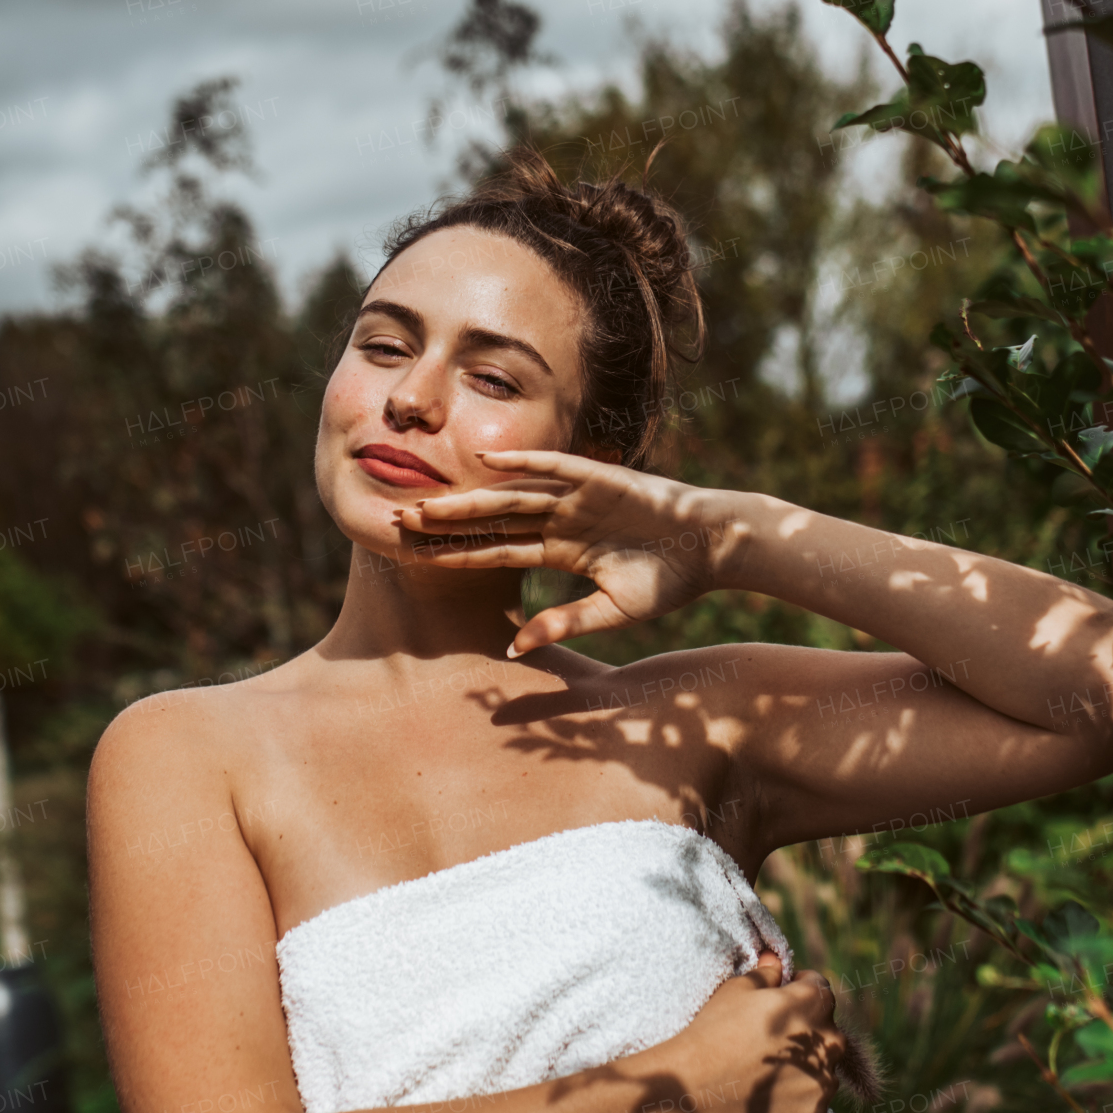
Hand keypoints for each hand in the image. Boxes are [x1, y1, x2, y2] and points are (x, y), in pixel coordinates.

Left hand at [392, 449, 734, 651]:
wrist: (715, 549)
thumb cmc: (669, 581)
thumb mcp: (611, 612)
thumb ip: (563, 624)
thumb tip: (515, 650)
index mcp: (562, 552)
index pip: (496, 554)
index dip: (456, 556)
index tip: (413, 559)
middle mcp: (562, 520)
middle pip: (492, 522)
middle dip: (447, 523)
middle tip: (397, 522)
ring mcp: (579, 498)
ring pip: (512, 497)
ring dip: (469, 499)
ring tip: (426, 503)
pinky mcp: (603, 479)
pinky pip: (557, 467)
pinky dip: (526, 462)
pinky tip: (489, 462)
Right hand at [674, 954, 845, 1112]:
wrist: (698, 1090)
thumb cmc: (716, 1031)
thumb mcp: (736, 990)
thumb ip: (766, 974)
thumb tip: (777, 961)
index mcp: (813, 1003)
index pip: (818, 987)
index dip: (797, 989)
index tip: (779, 1000)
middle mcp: (830, 1040)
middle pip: (825, 1028)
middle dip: (804, 1029)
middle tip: (769, 1039)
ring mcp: (825, 1080)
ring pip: (822, 1066)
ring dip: (805, 1064)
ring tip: (767, 1070)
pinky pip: (813, 1098)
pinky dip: (797, 1095)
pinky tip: (768, 1095)